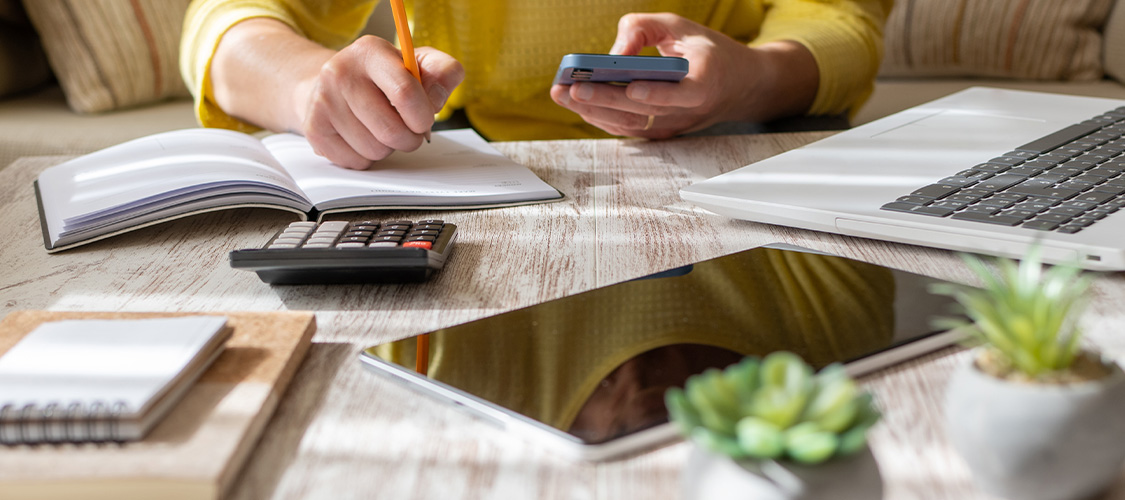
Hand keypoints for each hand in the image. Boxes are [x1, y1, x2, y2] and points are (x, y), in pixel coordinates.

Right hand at [297, 36, 464, 168]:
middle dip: (409, 138)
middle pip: (391, 130)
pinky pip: (356, 161)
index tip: (423, 119)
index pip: (405, 93)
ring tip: (379, 127)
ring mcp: (323, 101)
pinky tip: (360, 136)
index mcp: (370, 51)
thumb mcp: (417, 65)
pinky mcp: (313, 129)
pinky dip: (366, 156)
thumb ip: (442, 73)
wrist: (332, 84)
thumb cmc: (383, 78)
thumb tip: (438, 95)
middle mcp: (340, 72)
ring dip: (386, 147)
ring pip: (375, 149)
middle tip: (406, 129)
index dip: (422, 116)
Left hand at [549, 13, 816, 138]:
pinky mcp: (659, 133)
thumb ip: (644, 28)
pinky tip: (576, 102)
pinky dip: (599, 116)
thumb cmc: (706, 52)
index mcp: (706, 81)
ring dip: (593, 111)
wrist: (736, 86)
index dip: (657, 94)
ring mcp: (673, 126)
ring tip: (563, 94)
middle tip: (573, 88)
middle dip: (605, 99)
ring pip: (630, 124)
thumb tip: (615, 51)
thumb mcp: (681, 26)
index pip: (683, 95)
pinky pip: (626, 128)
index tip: (632, 87)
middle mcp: (690, 111)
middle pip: (644, 111)